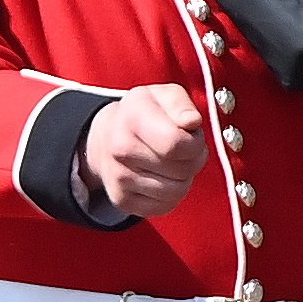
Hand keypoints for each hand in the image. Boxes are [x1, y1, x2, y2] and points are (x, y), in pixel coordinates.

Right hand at [77, 85, 205, 218]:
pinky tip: (160, 178)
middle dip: (192, 160)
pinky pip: (165, 206)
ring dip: (182, 178)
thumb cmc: (145, 115)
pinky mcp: (122, 200)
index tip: (188, 134)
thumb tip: (191, 121)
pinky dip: (170, 195)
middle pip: (182, 170)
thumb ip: (182, 104)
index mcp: (132, 117)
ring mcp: (118, 177)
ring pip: (177, 191)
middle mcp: (120, 148)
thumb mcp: (164, 95)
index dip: (194, 142)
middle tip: (181, 148)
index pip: (176, 144)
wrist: (107, 136)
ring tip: (171, 162)